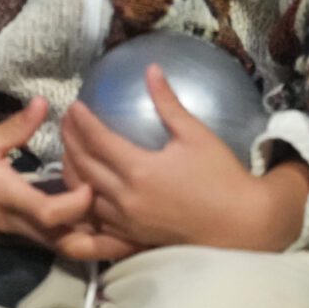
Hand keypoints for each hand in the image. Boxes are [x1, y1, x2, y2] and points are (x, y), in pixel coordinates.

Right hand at [0, 99, 94, 252]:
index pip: (51, 214)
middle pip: (61, 241)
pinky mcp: (8, 237)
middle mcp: (13, 222)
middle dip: (89, 226)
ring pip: (54, 245)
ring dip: (78, 231)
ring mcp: (11, 235)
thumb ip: (16, 127)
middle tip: (104, 200)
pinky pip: (42, 241)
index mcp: (8, 196)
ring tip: (94, 206)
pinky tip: (72, 212)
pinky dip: (62, 231)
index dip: (78, 203)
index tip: (90, 182)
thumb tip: (45, 103)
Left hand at [59, 66, 308, 256]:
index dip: (81, 121)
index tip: (75, 106)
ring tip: (69, 150)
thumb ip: (167, 102)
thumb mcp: (195, 134)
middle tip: (66, 122)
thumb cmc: (222, 177)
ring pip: (83, 195)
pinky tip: (83, 188)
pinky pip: (97, 220)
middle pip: (83, 166)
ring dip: (71, 171)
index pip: (97, 140)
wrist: (242, 225)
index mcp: (140, 170)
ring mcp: (128, 222)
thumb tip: (151, 69)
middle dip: (70, 141)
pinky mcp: (133, 238)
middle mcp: (126, 198)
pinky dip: (84, 201)